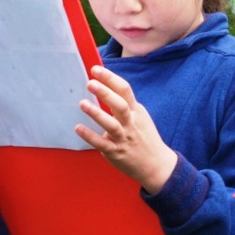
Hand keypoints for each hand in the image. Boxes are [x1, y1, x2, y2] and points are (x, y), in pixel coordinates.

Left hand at [75, 66, 177, 193]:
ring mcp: (123, 138)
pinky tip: (78, 128)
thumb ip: (125, 104)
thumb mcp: (139, 116)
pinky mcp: (116, 152)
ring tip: (82, 103)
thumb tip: (105, 86)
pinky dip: (90, 136)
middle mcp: (131, 123)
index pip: (125, 90)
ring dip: (97, 114)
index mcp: (136, 111)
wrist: (156, 164)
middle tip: (90, 82)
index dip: (110, 78)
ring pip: (111, 125)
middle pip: (120, 105)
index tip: (96, 69)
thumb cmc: (144, 137)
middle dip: (105, 93)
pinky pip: (102, 144)